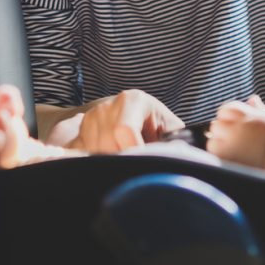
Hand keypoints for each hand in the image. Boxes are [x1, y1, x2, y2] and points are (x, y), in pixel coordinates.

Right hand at [70, 89, 184, 153]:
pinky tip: (109, 162)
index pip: (124, 130)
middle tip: (135, 164)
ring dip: (109, 162)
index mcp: (134, 100)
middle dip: (122, 159)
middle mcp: (108, 105)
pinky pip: (79, 154)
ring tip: (125, 160)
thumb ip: (176, 140)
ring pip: (92, 152)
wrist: (136, 120)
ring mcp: (91, 118)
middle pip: (107, 144)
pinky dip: (93, 163)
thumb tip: (185, 156)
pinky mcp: (79, 131)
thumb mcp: (171, 129)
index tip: (142, 163)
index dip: (133, 152)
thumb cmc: (158, 128)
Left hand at [207, 95, 264, 168]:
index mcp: (250, 116)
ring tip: (228, 150)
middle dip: (220, 130)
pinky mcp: (229, 158)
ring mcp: (233, 143)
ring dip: (217, 143)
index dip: (226, 116)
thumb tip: (252, 99)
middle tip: (229, 138)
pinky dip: (218, 155)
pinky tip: (228, 158)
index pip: (226, 110)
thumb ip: (261, 110)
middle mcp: (239, 127)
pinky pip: (215, 154)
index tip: (230, 123)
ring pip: (212, 139)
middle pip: (217, 124)